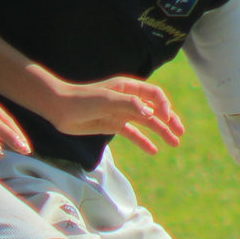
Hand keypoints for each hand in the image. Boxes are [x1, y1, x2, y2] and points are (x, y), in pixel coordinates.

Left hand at [49, 74, 184, 152]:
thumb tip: (152, 115)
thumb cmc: (82, 99)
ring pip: (147, 123)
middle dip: (169, 120)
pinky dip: (143, 142)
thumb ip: (130, 105)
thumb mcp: (107, 100)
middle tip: (180, 133)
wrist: (59, 109)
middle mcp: (128, 99)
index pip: (154, 94)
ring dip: (161, 132)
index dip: (164, 105)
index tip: (166, 119)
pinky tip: (153, 151)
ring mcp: (121, 113)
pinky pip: (133, 134)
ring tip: (174, 143)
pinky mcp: (112, 125)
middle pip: (155, 109)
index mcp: (128, 87)